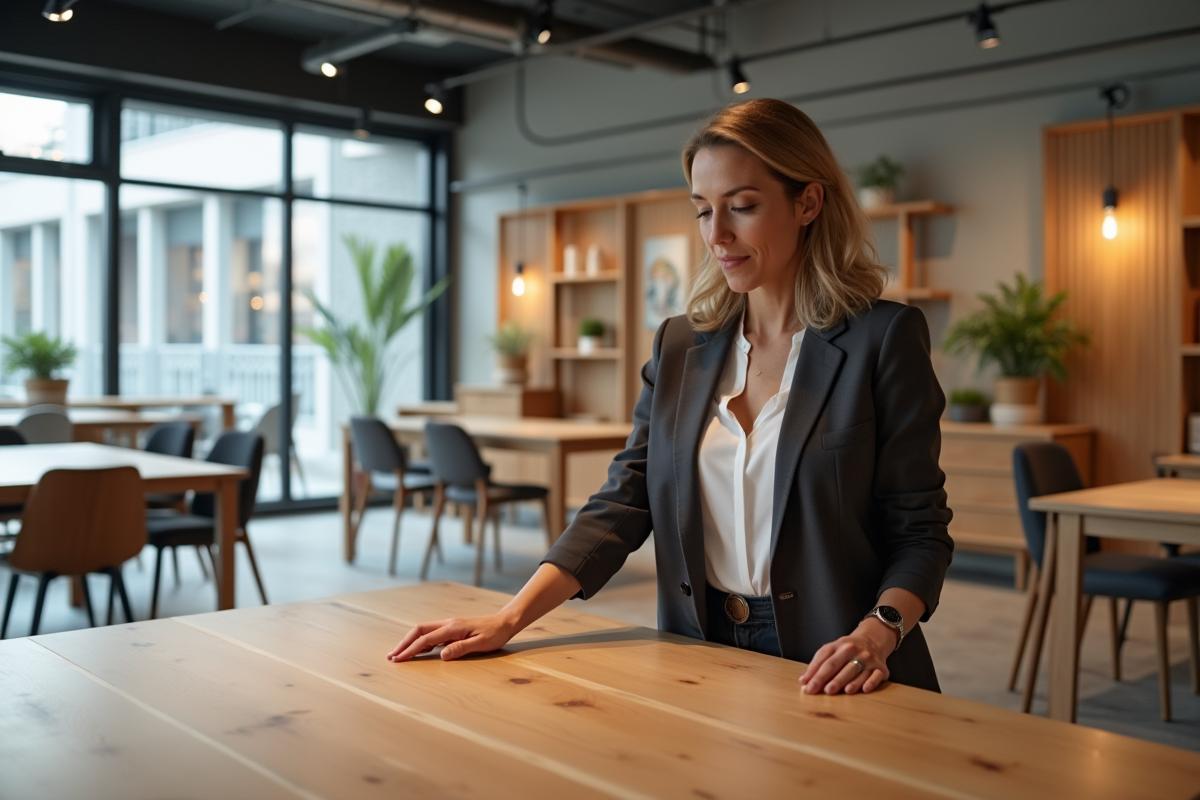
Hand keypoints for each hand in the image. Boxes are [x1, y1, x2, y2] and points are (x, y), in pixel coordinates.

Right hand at [386, 613, 517, 662]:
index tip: (399, 659)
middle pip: (418, 630)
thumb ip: (461, 648)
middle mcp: (448, 623)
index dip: (411, 649)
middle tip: (392, 656)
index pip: (426, 639)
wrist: (505, 622)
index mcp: (453, 627)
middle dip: (404, 643)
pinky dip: (420, 641)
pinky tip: (418, 649)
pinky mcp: (452, 628)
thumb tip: (442, 655)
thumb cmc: (495, 634)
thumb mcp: (481, 644)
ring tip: (399, 654)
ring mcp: (449, 625)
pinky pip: (432, 633)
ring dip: (410, 641)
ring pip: (423, 630)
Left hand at [797, 619, 895, 694]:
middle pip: (843, 667)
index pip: (827, 662)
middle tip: (826, 691)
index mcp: (840, 646)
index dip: (817, 675)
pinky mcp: (881, 668)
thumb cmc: (846, 649)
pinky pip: (876, 676)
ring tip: (844, 691)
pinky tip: (865, 689)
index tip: (809, 687)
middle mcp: (855, 651)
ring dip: (852, 682)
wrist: (872, 638)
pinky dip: (871, 682)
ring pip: (859, 672)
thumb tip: (804, 681)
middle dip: (834, 679)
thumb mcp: (830, 650)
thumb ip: (816, 664)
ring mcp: (869, 659)